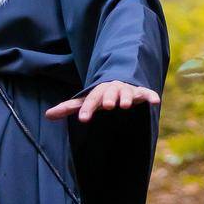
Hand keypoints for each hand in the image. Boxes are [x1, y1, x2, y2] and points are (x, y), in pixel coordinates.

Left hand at [45, 80, 159, 122]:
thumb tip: (48, 114)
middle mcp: (113, 89)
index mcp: (99, 92)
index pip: (91, 100)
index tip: (83, 120)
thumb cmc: (100, 97)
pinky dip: (150, 96)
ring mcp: (127, 90)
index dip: (87, 109)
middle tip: (107, 106)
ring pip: (127, 92)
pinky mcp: (141, 93)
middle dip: (108, 98)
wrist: (119, 84)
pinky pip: (146, 93)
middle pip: (109, 93)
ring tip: (125, 105)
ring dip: (127, 97)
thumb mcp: (85, 101)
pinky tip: (155, 101)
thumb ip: (69, 107)